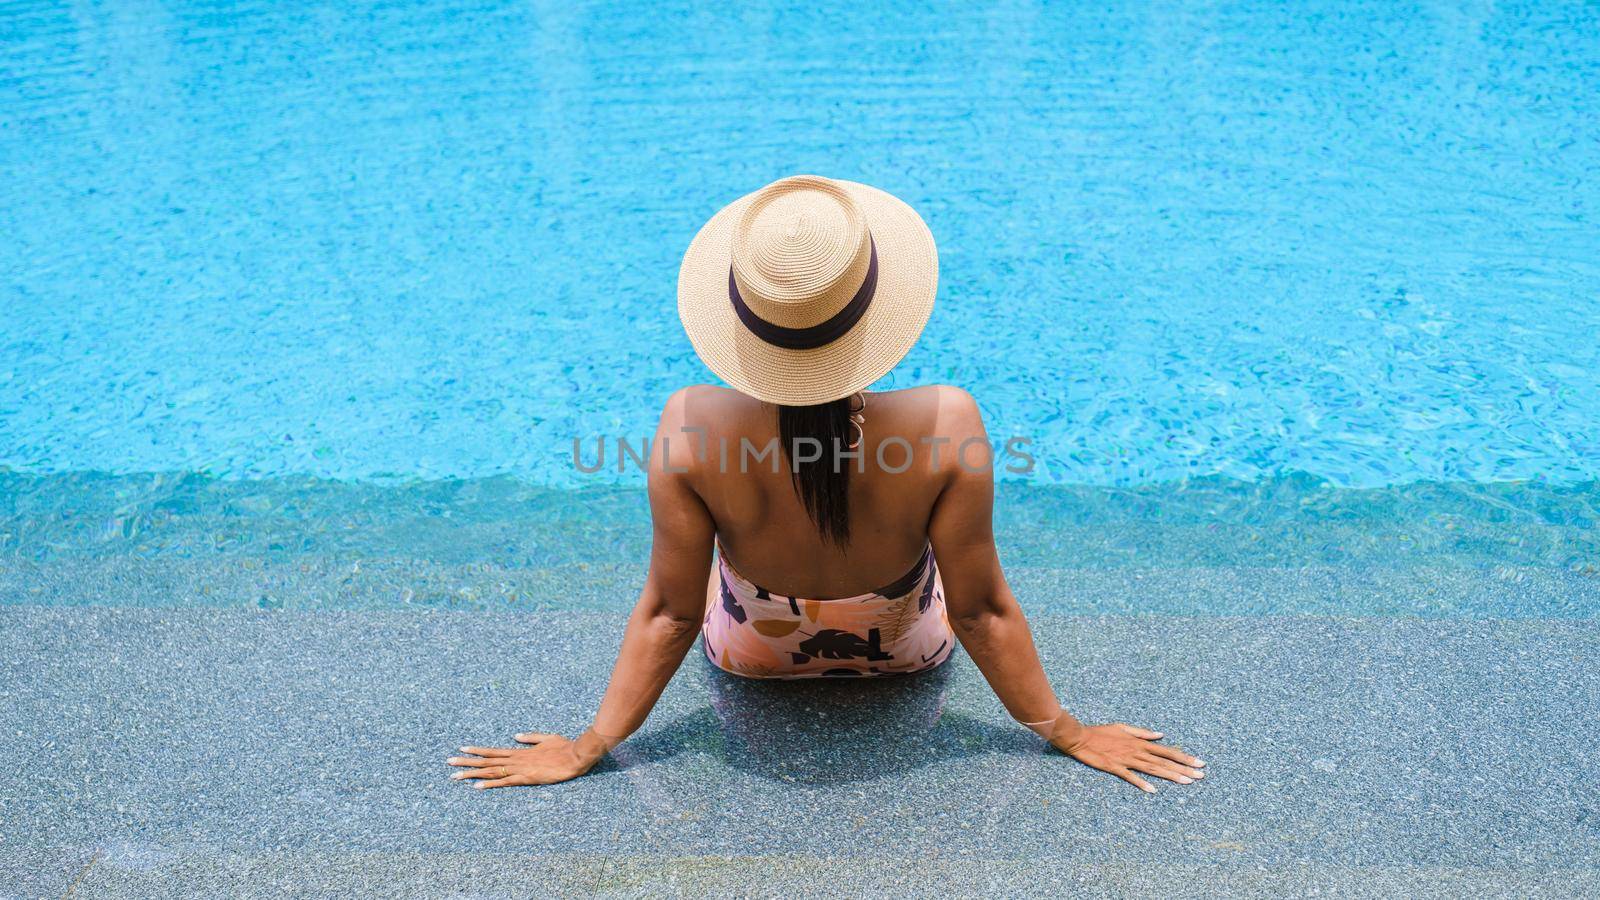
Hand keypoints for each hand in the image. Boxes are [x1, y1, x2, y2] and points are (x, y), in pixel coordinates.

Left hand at [446, 730, 604, 789]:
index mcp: (520, 751)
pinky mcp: (526, 778)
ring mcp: (519, 768)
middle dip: (466, 762)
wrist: (575, 755)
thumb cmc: (564, 747)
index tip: (462, 749)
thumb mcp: (547, 738)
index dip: (477, 751)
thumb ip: (530, 738)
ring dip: (472, 773)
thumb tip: (516, 736)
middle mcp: (516, 759)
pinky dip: (490, 784)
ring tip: (455, 776)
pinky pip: (504, 782)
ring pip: (491, 770)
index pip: (493, 751)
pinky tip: (477, 786)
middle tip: (448, 762)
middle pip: (486, 760)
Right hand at [1054, 722, 1205, 793]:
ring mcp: (1126, 760)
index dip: (1184, 756)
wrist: (1080, 737)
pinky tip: (1153, 791)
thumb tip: (1160, 735)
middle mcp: (1136, 751)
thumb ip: (1143, 732)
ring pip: (1152, 769)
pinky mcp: (1114, 767)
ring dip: (1170, 775)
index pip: (1167, 750)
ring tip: (1187, 782)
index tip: (1199, 762)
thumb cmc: (1101, 732)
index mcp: (1140, 742)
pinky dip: (1141, 783)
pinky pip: (1130, 777)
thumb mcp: (1123, 727)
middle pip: (1164, 761)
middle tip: (1201, 775)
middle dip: (1184, 768)